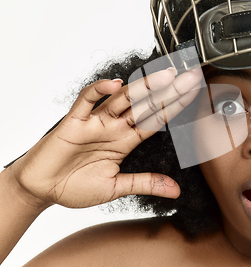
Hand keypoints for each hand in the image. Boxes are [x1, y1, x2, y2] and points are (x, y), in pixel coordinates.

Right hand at [11, 67, 202, 208]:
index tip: (194, 93)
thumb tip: (176, 191)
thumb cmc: (75, 186)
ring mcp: (95, 123)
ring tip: (165, 75)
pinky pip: (86, 102)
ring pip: (122, 99)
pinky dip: (98, 91)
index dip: (175, 106)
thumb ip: (145, 183)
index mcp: (126, 141)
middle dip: (168, 92)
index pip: (156, 120)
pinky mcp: (73, 123)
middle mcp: (114, 127)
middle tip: (190, 77)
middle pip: (146, 105)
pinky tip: (115, 84)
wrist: (41, 190)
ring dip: (143, 87)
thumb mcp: (117, 188)